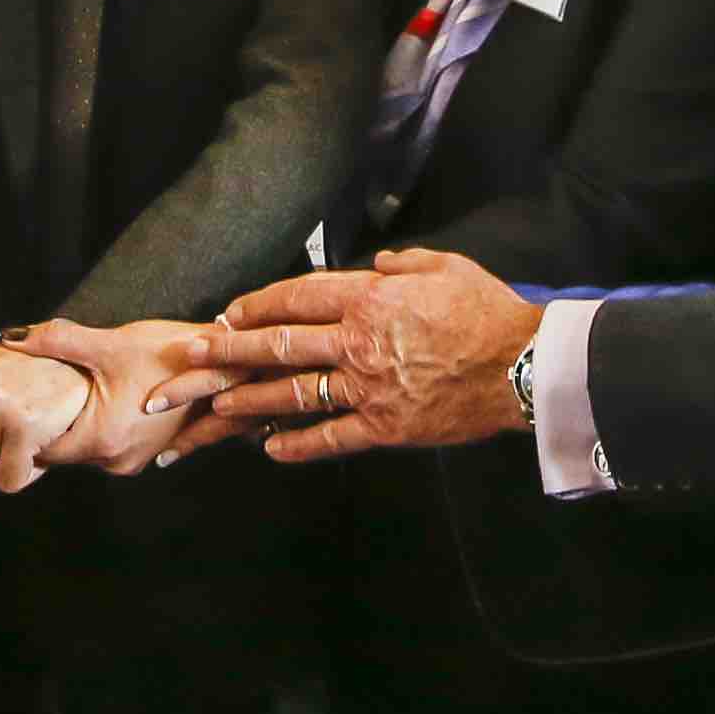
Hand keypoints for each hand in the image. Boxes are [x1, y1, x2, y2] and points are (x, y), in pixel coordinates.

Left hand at [2, 319, 229, 474]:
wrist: (227, 361)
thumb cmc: (170, 353)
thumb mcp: (109, 343)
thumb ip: (54, 341)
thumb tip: (10, 337)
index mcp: (101, 441)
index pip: (40, 449)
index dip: (24, 424)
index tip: (18, 400)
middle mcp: (118, 461)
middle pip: (64, 449)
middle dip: (51, 422)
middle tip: (43, 389)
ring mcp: (139, 459)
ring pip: (89, 447)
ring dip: (80, 423)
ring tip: (77, 390)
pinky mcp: (154, 452)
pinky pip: (114, 444)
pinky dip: (104, 426)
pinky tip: (107, 399)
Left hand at [147, 248, 542, 464]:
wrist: (524, 367)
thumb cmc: (488, 312)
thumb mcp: (445, 267)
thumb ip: (401, 263)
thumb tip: (376, 264)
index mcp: (370, 299)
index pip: (296, 299)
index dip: (257, 305)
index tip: (228, 313)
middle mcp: (358, 343)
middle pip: (279, 345)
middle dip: (228, 352)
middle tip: (190, 358)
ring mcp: (368, 388)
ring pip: (294, 393)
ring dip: (249, 400)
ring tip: (213, 406)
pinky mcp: (385, 427)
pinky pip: (331, 438)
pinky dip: (298, 444)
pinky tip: (269, 449)